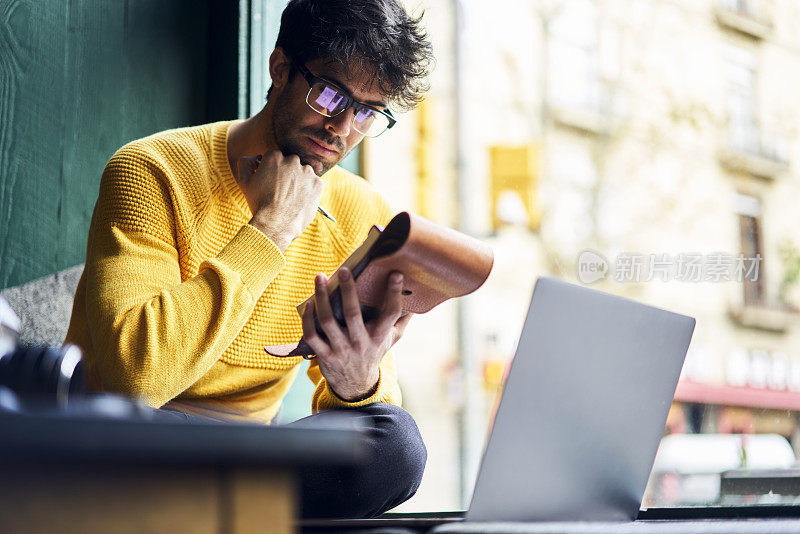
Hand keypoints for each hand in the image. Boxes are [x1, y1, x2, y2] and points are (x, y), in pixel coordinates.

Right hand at [236, 151, 322, 251]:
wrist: (276, 223)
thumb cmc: (259, 203)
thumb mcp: (244, 182)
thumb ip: (245, 163)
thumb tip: (255, 158)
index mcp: (274, 156)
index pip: (275, 158)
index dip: (272, 171)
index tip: (271, 182)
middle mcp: (292, 160)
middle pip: (290, 163)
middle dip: (287, 174)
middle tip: (281, 191)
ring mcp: (307, 172)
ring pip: (303, 173)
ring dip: (299, 181)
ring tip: (290, 197)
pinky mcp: (318, 183)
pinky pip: (314, 183)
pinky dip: (309, 190)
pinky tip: (299, 200)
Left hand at [303, 268, 412, 401]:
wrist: (356, 385)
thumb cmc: (373, 353)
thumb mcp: (391, 339)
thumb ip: (402, 320)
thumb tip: (416, 299)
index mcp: (379, 336)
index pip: (391, 313)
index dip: (394, 294)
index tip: (395, 274)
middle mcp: (361, 343)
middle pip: (353, 314)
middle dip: (348, 290)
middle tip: (344, 270)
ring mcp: (341, 350)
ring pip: (328, 321)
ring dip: (322, 298)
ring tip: (320, 278)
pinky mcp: (325, 355)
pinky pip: (312, 336)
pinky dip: (308, 319)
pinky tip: (308, 304)